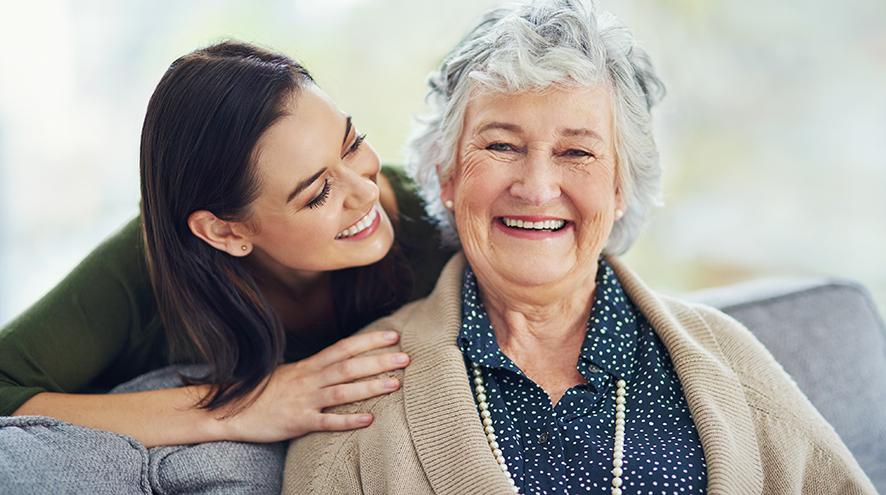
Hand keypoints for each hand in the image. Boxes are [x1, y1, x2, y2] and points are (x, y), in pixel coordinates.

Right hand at [216, 330, 408, 442]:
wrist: (232, 410)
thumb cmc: (265, 391)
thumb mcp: (292, 373)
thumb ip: (317, 368)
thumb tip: (343, 362)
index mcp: (309, 365)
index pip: (344, 347)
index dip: (370, 340)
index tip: (394, 335)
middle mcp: (310, 379)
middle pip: (350, 366)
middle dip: (379, 361)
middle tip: (406, 357)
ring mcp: (305, 400)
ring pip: (343, 390)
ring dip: (371, 386)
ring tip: (396, 384)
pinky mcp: (299, 422)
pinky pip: (327, 421)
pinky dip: (349, 420)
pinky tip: (369, 419)